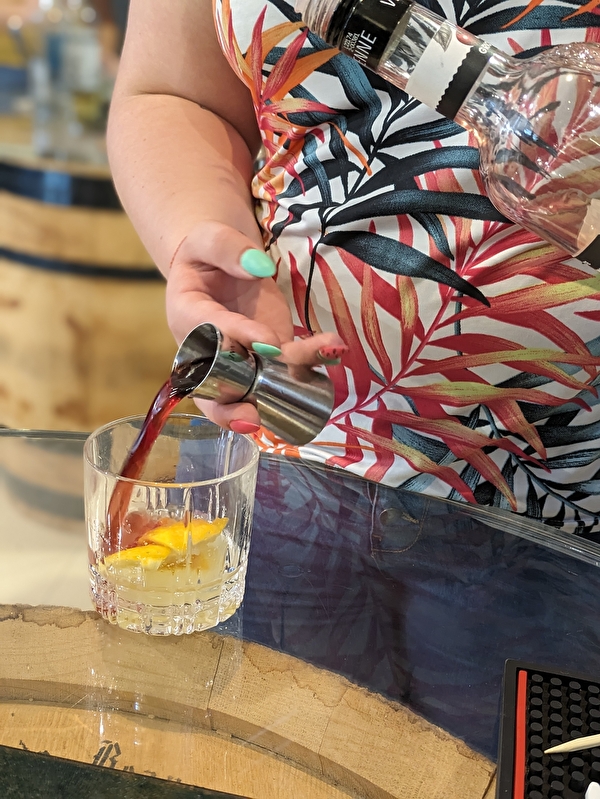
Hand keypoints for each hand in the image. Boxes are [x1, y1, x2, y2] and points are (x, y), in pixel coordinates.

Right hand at [166, 220, 346, 431]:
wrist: (221, 266)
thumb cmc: (208, 254)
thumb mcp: (208, 240)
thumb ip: (227, 248)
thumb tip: (258, 267)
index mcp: (186, 317)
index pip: (209, 333)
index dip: (237, 338)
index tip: (268, 342)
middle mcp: (208, 351)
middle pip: (214, 387)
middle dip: (233, 405)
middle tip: (254, 417)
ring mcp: (240, 360)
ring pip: (251, 389)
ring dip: (279, 396)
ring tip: (294, 404)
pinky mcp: (268, 358)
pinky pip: (284, 371)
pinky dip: (306, 368)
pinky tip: (330, 354)